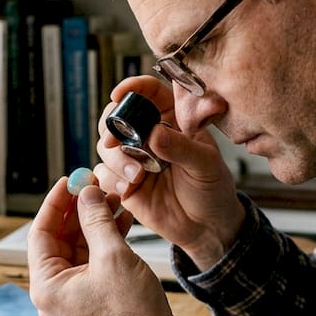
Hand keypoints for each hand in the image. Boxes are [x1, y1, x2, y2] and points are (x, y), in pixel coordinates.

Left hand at [28, 177, 173, 315]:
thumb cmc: (132, 313)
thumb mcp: (113, 256)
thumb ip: (96, 220)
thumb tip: (87, 194)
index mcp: (46, 287)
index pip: (41, 233)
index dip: (56, 203)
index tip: (69, 181)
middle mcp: (53, 295)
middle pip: (59, 241)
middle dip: (80, 212)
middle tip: (95, 187)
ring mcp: (72, 300)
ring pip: (78, 251)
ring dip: (95, 226)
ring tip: (115, 200)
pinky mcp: (91, 303)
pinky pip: (91, 265)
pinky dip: (104, 244)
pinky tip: (121, 223)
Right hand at [94, 75, 244, 268]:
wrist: (207, 227)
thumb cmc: (213, 189)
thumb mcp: (205, 165)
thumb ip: (181, 148)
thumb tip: (154, 133)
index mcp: (172, 121)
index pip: (149, 93)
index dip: (132, 88)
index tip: (119, 94)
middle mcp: (148, 136)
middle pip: (116, 116)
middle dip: (111, 127)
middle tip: (116, 141)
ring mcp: (133, 160)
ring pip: (105, 147)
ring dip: (116, 160)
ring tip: (137, 176)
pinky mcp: (123, 183)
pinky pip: (103, 175)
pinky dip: (111, 180)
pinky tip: (129, 189)